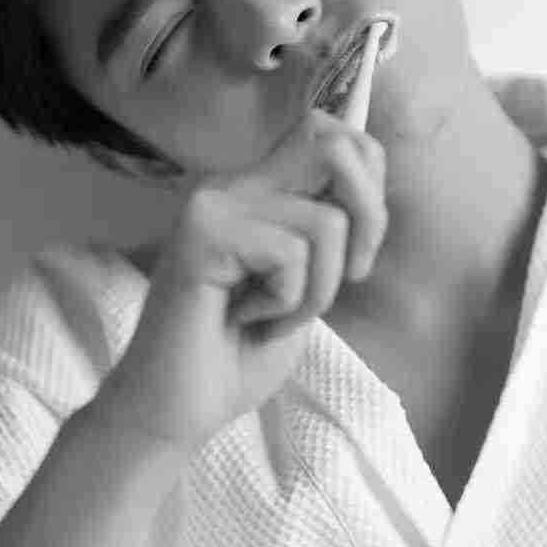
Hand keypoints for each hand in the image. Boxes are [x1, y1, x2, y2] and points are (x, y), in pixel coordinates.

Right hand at [96, 108, 386, 454]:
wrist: (173, 412)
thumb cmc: (239, 354)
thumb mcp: (306, 282)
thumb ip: (330, 230)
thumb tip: (373, 189)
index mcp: (258, 189)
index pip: (334, 134)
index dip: (369, 185)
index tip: (356, 253)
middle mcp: (234, 183)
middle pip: (335, 144)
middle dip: (369, 216)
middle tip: (346, 276)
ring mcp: (214, 204)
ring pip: (326, 222)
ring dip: (318, 290)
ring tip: (271, 315)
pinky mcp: (201, 233)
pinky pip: (290, 254)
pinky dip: (287, 303)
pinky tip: (246, 320)